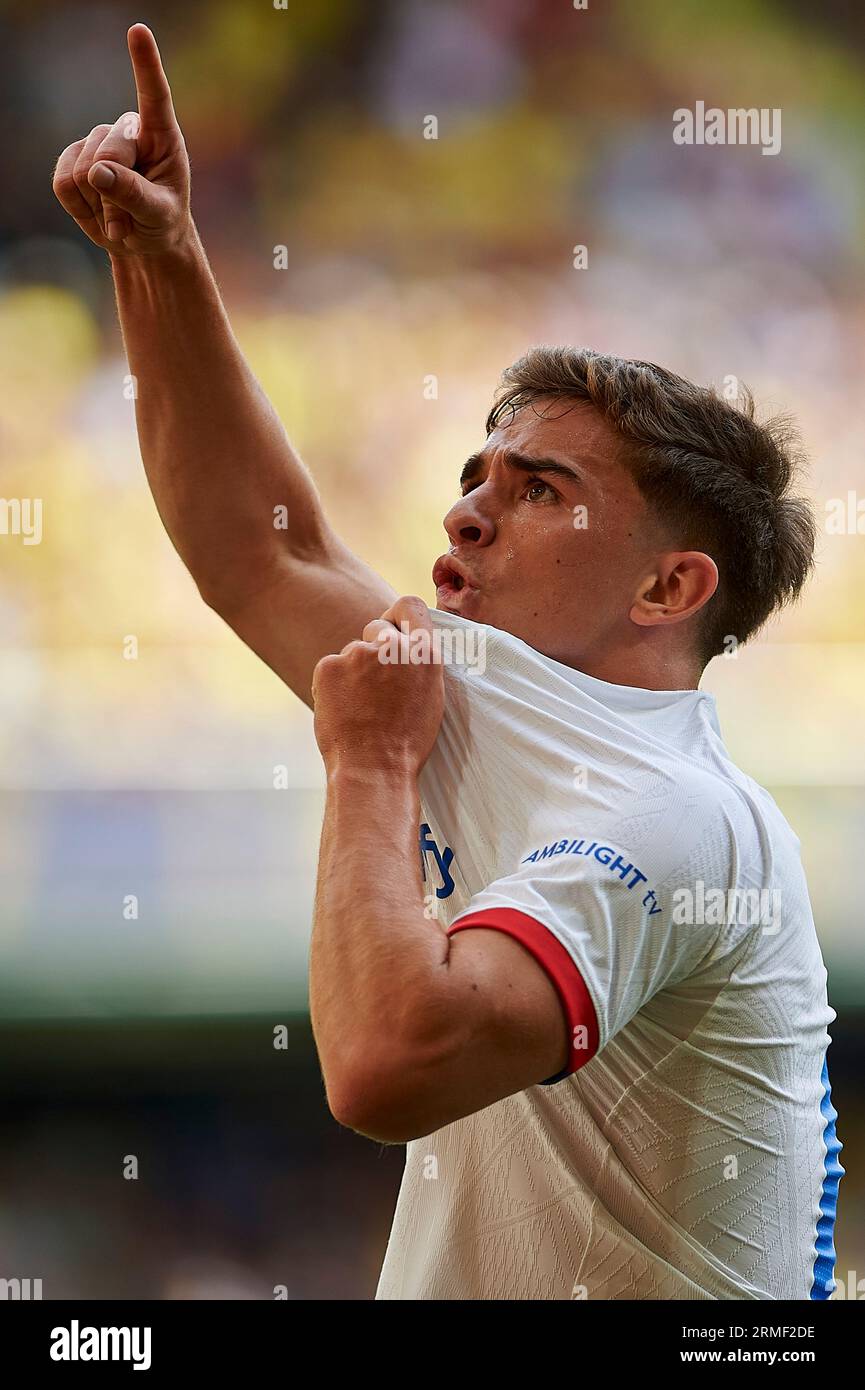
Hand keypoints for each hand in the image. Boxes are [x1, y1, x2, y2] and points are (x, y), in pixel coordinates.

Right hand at [52, 24, 190, 255]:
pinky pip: (63, 183)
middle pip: (106, 153)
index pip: (154, 95)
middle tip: (129, 222)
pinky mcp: (72, 160)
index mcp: (161, 136)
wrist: (142, 240)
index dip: (145, 64)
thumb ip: (134, 194)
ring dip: (99, 208)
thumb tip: (97, 171)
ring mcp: (96, 142)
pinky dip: (79, 209)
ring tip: (119, 220)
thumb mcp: (159, 214)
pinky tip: (97, 213)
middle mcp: (127, 131)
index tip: (139, 32)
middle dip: (115, 197)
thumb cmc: (162, 221)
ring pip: (82, 172)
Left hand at [312, 596, 444, 777]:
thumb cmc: (405, 742)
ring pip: (351, 652)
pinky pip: (330, 667)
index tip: (393, 628)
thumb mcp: (430, 697)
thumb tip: (402, 644)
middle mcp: (392, 646)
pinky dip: (332, 685)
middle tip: (373, 685)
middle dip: (373, 649)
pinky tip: (343, 710)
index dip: (399, 615)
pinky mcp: (329, 665)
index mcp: (424, 653)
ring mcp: (358, 654)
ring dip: (353, 672)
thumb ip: (417, 663)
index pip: (411, 606)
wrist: (373, 769)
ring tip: (360, 708)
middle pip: (376, 628)